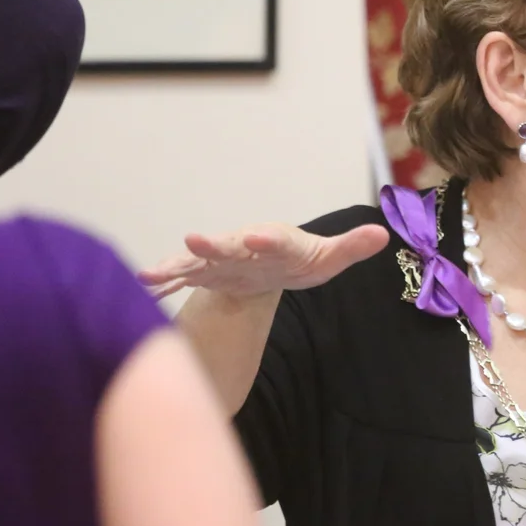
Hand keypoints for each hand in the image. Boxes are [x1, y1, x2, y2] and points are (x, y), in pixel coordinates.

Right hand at [138, 223, 389, 300]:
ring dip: (174, 266)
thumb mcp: (327, 257)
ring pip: (195, 262)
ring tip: (150, 274)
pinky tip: (142, 291)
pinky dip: (162, 283)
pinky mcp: (203, 274)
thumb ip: (351, 246)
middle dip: (211, 244)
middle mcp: (243, 245)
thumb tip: (383, 234)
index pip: (274, 238)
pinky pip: (180, 278)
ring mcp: (220, 260)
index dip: (267, 238)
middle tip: (193, 240)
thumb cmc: (301, 260)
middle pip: (227, 245)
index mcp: (276, 240)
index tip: (258, 237)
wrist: (270, 265)